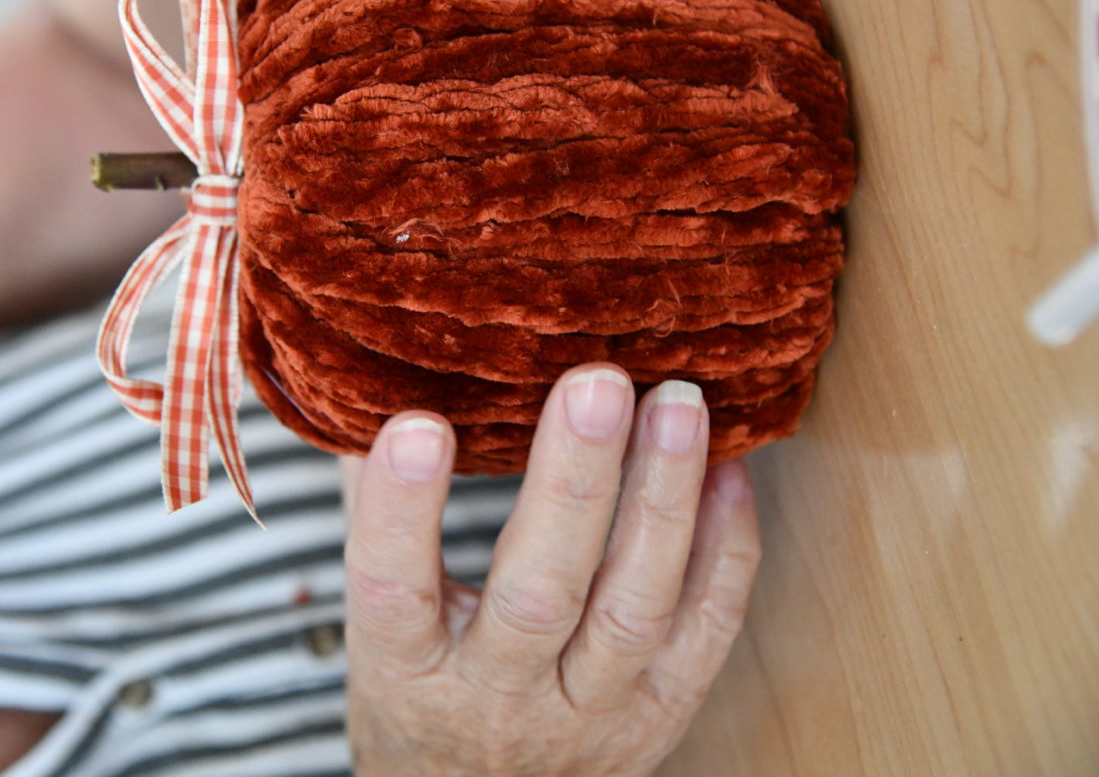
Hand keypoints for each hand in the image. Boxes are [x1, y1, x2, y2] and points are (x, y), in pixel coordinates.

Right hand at [343, 365, 760, 775]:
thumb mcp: (370, 626)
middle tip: (595, 383)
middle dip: (571, 483)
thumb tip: (370, 383)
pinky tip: (728, 469)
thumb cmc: (419, 693)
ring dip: (662, 500)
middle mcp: (498, 697)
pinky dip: (725, 548)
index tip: (417, 426)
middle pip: (536, 595)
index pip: (392, 591)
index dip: (402, 511)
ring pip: (633, 609)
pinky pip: (705, 632)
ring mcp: (589, 713)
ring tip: (678, 404)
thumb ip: (376, 509)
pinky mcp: (660, 715)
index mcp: (406, 669)